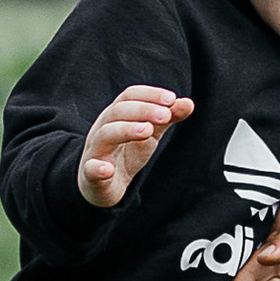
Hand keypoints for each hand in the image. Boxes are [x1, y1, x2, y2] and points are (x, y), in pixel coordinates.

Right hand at [75, 86, 192, 207]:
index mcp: (116, 115)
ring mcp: (95, 151)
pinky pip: (90, 170)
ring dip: (126, 130)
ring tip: (147, 131)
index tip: (171, 99)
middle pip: (117, 112)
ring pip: (105, 135)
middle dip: (143, 110)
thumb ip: (166, 119)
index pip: (129, 96)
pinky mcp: (91, 176)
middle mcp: (103, 129)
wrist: (102, 185)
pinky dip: (97, 168)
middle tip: (165, 115)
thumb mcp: (149, 134)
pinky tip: (107, 169)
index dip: (149, 95)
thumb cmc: (127, 153)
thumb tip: (189, 103)